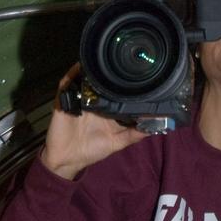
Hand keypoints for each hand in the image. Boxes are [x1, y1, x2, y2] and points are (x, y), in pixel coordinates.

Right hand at [40, 65, 147, 179]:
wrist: (67, 159)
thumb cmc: (92, 150)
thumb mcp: (117, 143)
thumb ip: (134, 134)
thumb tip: (155, 126)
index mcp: (108, 108)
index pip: (118, 91)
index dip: (126, 83)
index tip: (138, 74)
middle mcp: (94, 100)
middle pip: (102, 81)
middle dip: (109, 72)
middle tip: (120, 61)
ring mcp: (79, 98)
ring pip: (86, 77)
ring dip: (92, 70)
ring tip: (101, 61)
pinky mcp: (65, 99)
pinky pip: (67, 82)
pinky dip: (73, 74)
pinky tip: (80, 68)